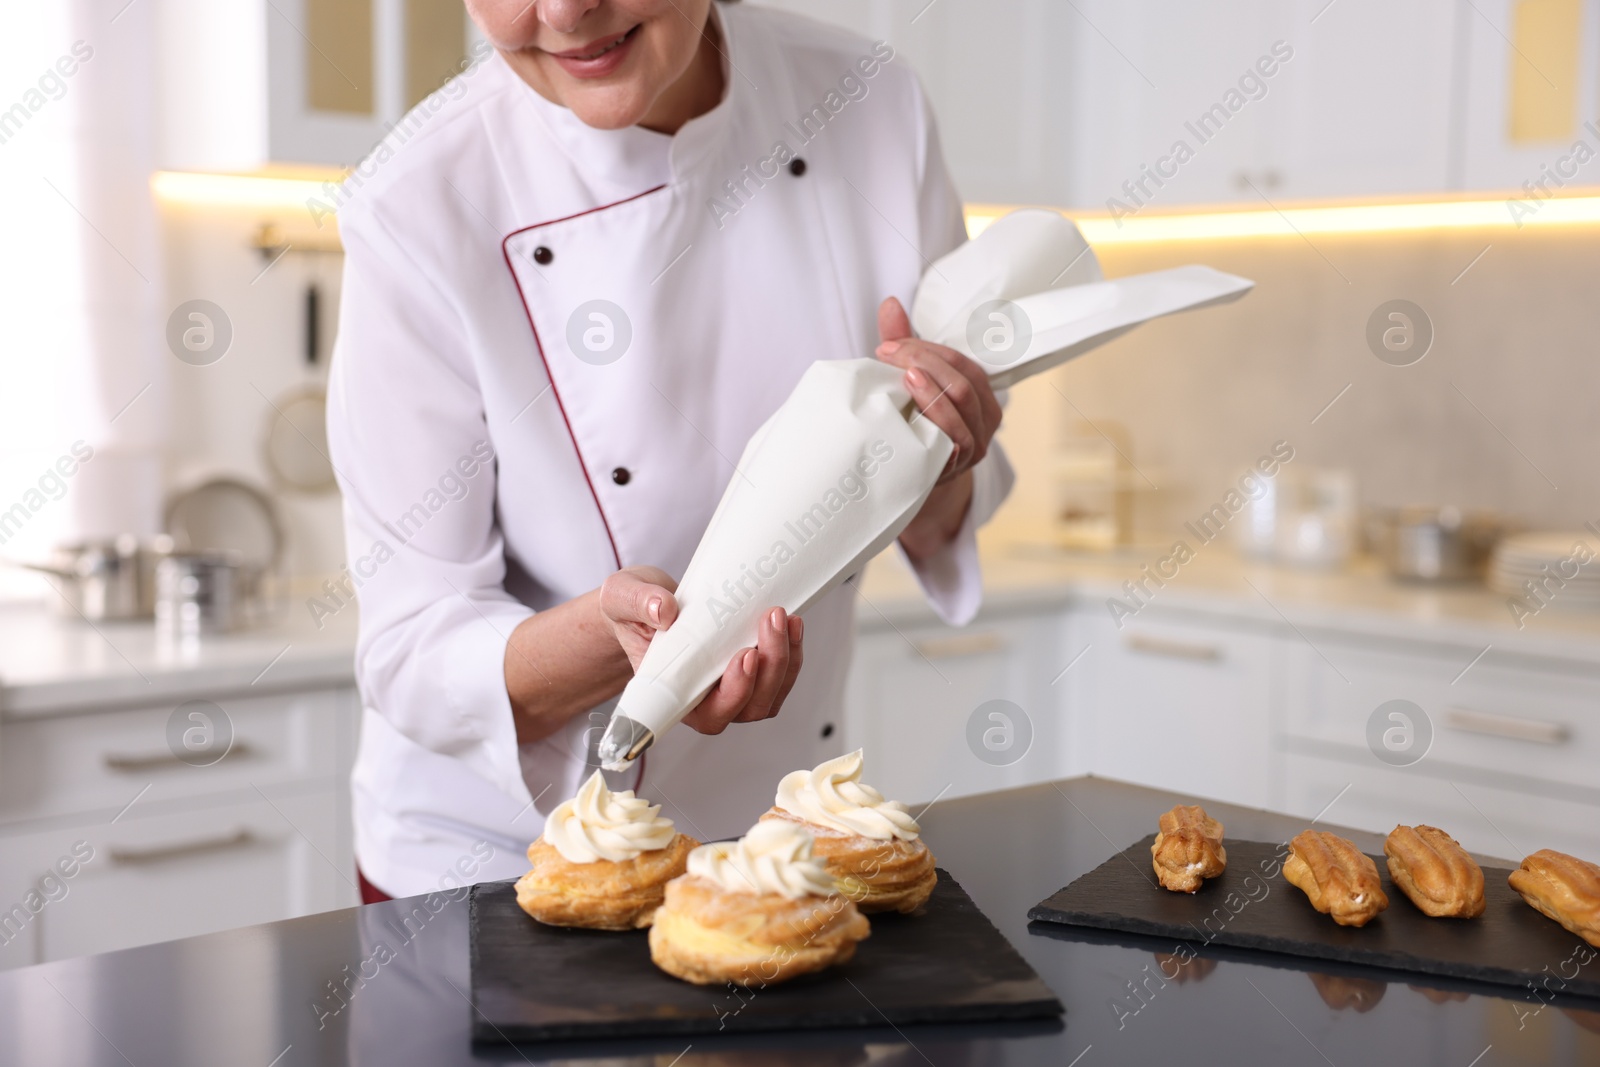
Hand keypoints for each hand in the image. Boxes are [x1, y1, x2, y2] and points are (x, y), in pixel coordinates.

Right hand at [597, 566, 804, 734]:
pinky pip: (780, 676)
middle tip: (770, 620)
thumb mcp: (623, 597)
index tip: (743, 657)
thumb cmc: (632, 612)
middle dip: (769, 667)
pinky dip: (791, 652)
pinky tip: (790, 623)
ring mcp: (731, 689)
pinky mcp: (751, 673)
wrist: (647, 606)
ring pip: (770, 695)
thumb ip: (638, 603)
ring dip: (785, 660)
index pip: (708, 714)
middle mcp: (705, 700)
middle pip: (749, 706)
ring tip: (784, 618)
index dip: (733, 695)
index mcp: (673, 695)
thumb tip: (664, 610)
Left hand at [874, 296, 1001, 484]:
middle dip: (925, 362)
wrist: (913, 476)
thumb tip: (890, 303)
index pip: (961, 363)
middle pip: (962, 382)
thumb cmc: (914, 422)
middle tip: (888, 355)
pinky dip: (934, 419)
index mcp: (979, 392)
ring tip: (905, 376)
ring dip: (930, 390)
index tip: (889, 344)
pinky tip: (910, 411)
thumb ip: (903, 343)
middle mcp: (985, 418)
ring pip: (960, 408)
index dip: (926, 349)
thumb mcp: (909, 379)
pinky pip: (952, 439)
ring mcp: (974, 445)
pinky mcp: (957, 465)